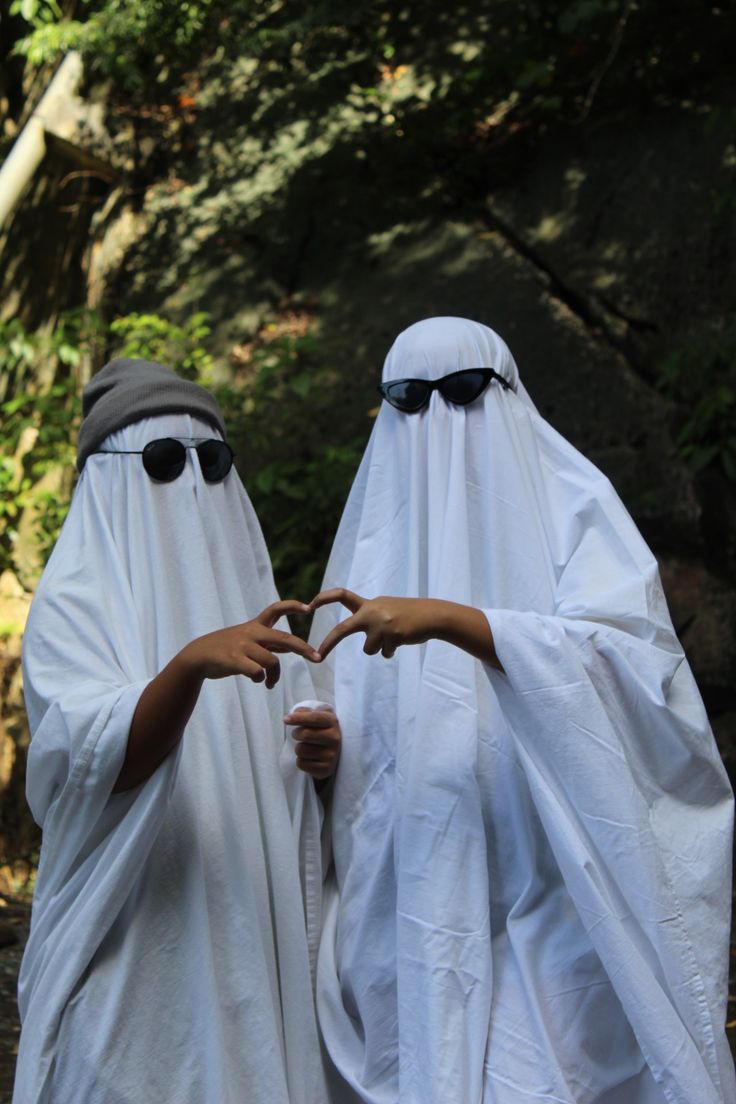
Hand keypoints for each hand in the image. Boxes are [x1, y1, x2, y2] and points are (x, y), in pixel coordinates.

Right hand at [180, 600, 319, 687]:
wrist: (198, 656)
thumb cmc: (227, 649)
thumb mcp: (248, 640)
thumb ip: (270, 643)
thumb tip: (292, 647)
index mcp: (255, 625)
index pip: (276, 609)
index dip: (293, 606)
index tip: (309, 607)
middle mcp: (251, 632)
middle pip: (284, 639)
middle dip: (303, 648)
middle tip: (317, 658)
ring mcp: (242, 645)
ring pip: (272, 661)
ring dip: (274, 675)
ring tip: (270, 683)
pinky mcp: (234, 660)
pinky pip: (256, 672)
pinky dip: (260, 679)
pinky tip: (257, 681)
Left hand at [284, 707, 341, 780]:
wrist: (333, 755)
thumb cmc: (320, 732)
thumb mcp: (317, 719)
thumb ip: (306, 712)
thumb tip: (296, 712)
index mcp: (333, 722)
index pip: (315, 718)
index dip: (299, 718)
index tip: (286, 719)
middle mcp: (335, 738)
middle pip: (305, 734)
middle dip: (296, 734)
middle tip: (298, 735)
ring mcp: (332, 755)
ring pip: (301, 750)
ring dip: (298, 749)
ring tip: (306, 748)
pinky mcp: (326, 769)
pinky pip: (301, 763)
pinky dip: (301, 761)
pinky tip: (309, 759)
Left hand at [310, 589, 442, 659]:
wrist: (433, 616)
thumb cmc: (410, 614)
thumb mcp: (387, 609)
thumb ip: (370, 617)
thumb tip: (360, 634)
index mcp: (369, 604)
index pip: (342, 595)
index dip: (324, 598)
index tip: (309, 605)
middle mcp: (371, 611)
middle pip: (342, 629)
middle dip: (328, 644)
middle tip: (317, 656)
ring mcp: (381, 623)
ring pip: (369, 649)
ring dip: (380, 648)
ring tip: (395, 637)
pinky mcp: (392, 635)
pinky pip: (384, 653)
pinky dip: (392, 651)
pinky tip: (403, 640)